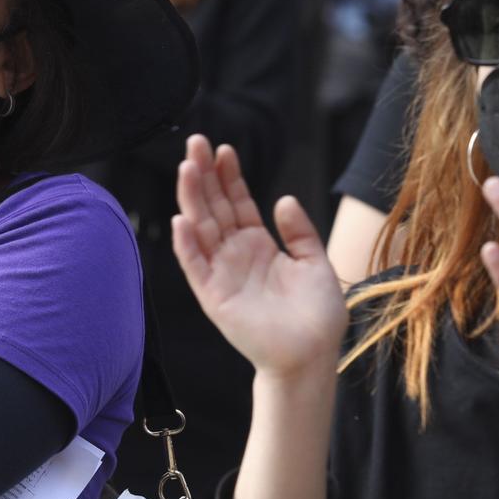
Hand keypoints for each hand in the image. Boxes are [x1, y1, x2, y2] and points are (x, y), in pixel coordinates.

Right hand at [170, 135, 345, 379]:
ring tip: (187, 168)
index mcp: (259, 245)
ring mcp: (222, 274)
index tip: (223, 149)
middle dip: (204, 175)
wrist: (312, 356)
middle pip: (214, 207)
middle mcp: (235, 255)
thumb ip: (299, 231)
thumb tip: (282, 199)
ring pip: (200, 229)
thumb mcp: (316, 263)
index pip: (237, 202)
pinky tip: (182, 219)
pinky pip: (195, 266)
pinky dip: (187, 244)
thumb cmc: (317, 316)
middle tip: (195, 143)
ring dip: (191, 199)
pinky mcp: (214, 296)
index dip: (229, 176)